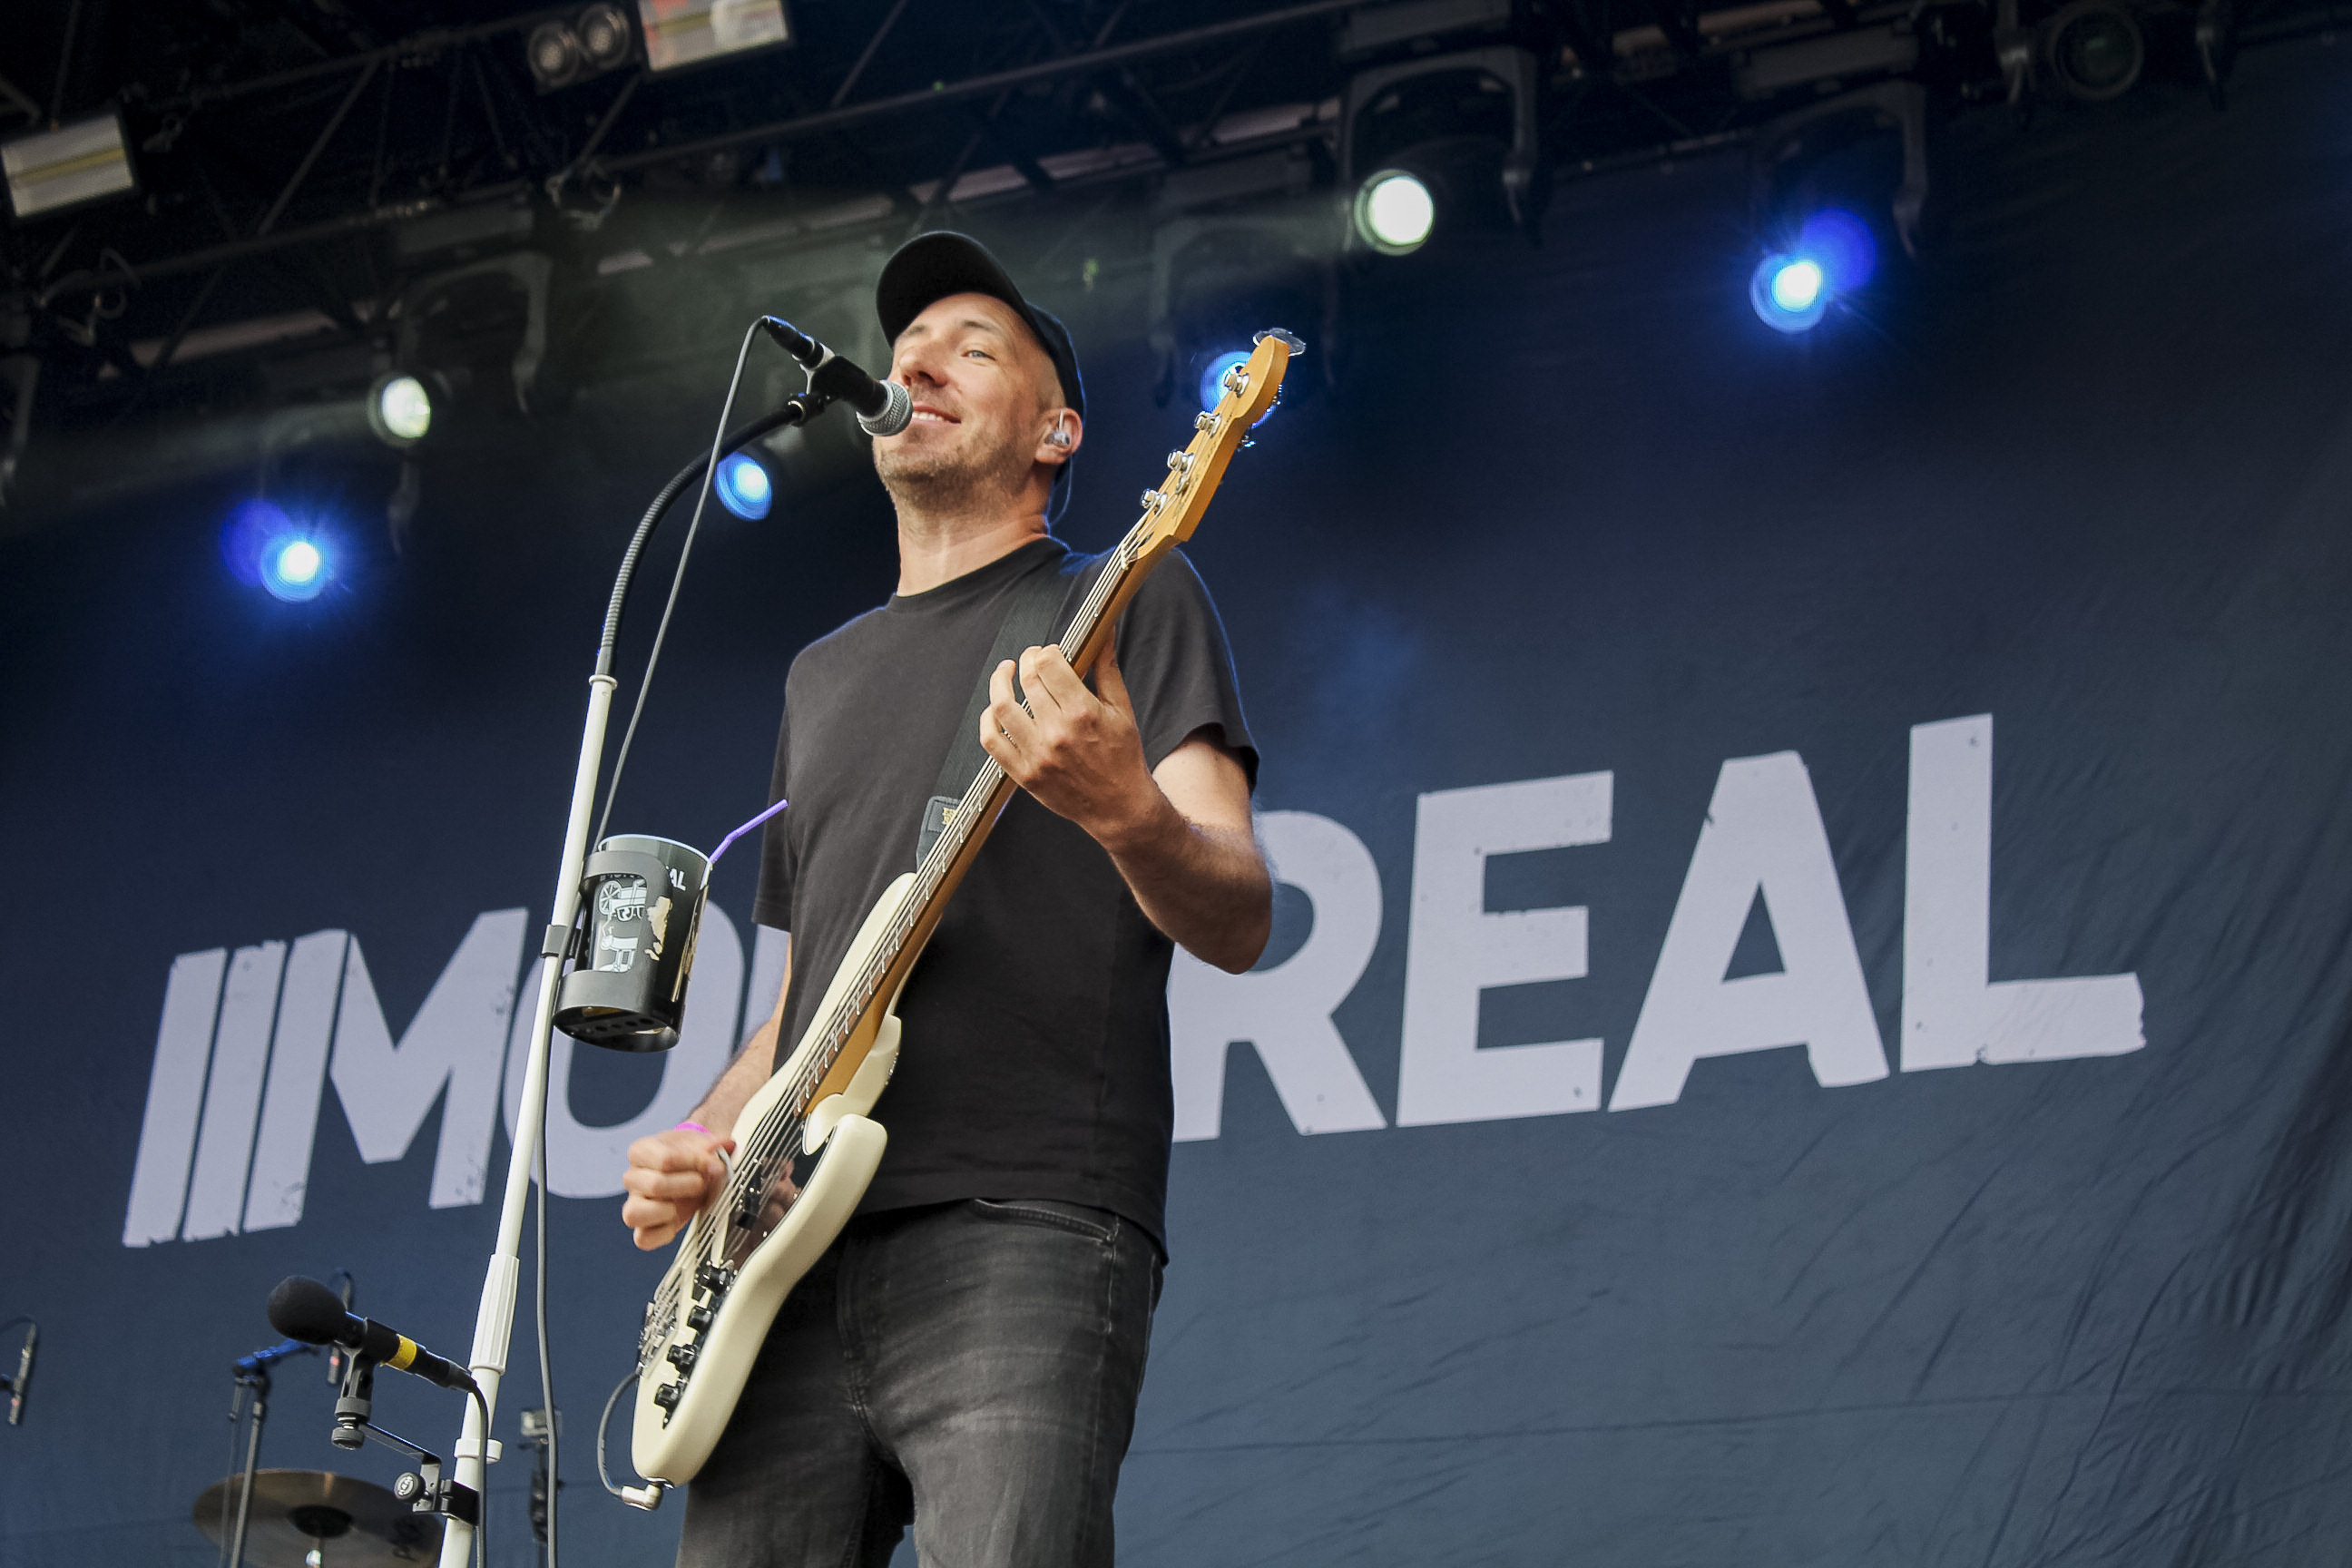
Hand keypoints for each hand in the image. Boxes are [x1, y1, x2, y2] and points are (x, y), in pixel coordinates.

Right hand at [620, 1127, 732, 1250]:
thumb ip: (712, 1146)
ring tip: (686, 1202)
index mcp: (640, 1152)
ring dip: (670, 1210)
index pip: (665, 1159)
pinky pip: (643, 1239)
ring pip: (635, 1214)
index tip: (713, 1164)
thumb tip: (725, 1147)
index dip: (695, 1162)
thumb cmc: (686, 1154)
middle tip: (704, 1182)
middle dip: (690, 1185)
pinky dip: (665, 1233)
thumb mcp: (698, 1142)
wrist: (687, 1168)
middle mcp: (633, 1178)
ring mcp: (634, 1203)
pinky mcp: (641, 1228)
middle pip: (655, 1185)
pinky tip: (678, 1219)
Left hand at [982, 638, 1162, 849]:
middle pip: (1028, 680)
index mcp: (1083, 714)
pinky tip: (995, 709)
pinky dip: (988, 720)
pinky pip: (992, 742)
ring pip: (1002, 707)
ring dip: (999, 683)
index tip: (1049, 652)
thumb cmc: (1123, 758)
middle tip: (1031, 659)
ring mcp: (1038, 755)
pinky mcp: (1024, 774)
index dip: (1045, 651)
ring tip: (1005, 673)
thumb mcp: (1121, 710)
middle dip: (1027, 661)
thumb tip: (1104, 633)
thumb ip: (1107, 669)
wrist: (1119, 808)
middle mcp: (1057, 733)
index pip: (1049, 664)